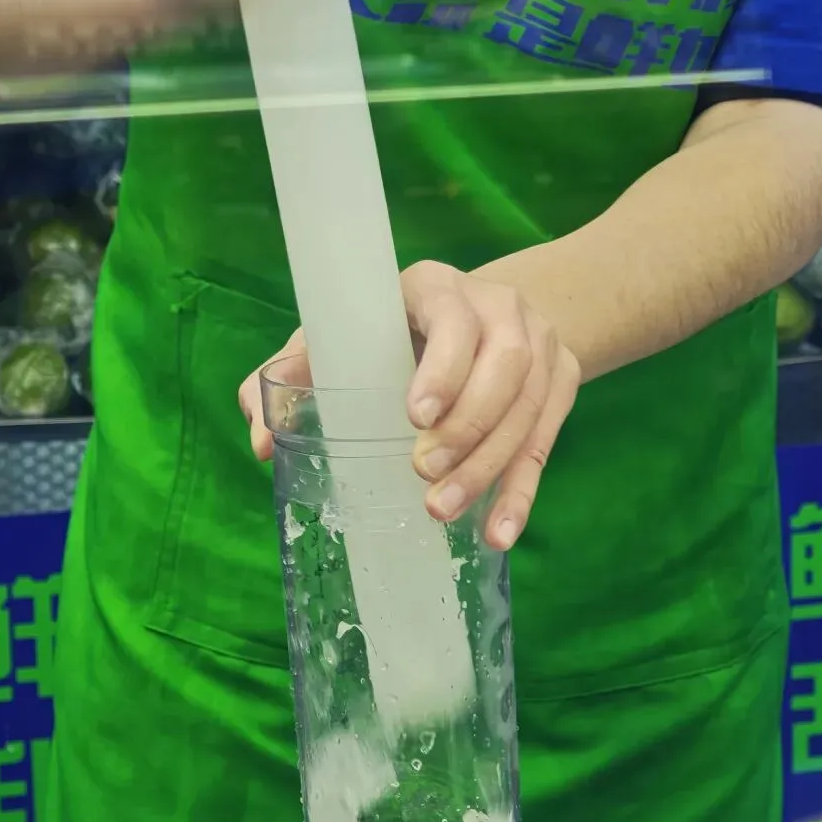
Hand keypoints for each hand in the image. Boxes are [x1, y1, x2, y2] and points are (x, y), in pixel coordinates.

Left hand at [240, 261, 580, 550]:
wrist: (484, 317)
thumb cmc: (394, 332)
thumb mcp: (344, 335)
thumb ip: (293, 373)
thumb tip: (260, 437)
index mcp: (438, 288)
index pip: (454, 320)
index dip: (443, 368)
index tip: (415, 416)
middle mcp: (499, 310)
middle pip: (504, 366)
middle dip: (466, 428)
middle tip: (424, 475)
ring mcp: (540, 345)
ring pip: (526, 409)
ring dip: (487, 467)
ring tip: (443, 510)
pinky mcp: (561, 384)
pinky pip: (545, 444)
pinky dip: (521, 493)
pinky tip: (499, 533)